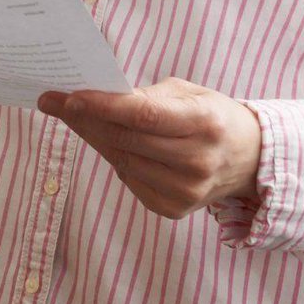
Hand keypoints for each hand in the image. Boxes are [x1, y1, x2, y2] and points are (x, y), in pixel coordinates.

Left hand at [36, 77, 261, 219]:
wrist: (249, 158)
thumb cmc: (211, 116)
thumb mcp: (188, 93)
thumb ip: (146, 96)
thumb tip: (95, 98)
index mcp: (205, 123)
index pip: (144, 115)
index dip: (103, 106)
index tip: (68, 97)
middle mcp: (198, 161)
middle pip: (126, 139)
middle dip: (85, 118)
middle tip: (54, 102)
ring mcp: (187, 191)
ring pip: (122, 161)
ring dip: (94, 137)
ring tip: (75, 117)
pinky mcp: (174, 209)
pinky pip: (129, 180)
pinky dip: (115, 159)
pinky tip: (109, 143)